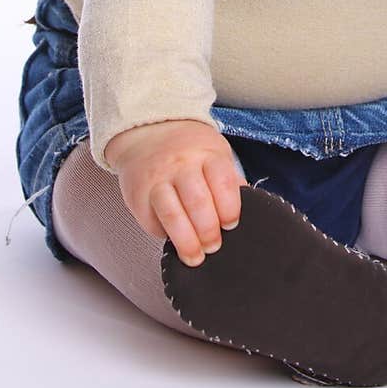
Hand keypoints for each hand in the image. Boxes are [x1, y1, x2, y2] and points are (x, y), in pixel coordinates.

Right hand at [104, 119, 248, 266]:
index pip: (223, 184)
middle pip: (199, 203)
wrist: (146, 131)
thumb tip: (249, 207)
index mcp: (207, 153)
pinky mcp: (137, 196)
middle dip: (209, 231)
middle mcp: (181, 165)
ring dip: (187, 242)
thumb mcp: (215, 151)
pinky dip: (164, 235)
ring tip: (195, 256)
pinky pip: (152, 222)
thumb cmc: (187, 147)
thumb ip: (229, 179)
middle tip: (214, 245)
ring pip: (173, 216)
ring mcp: (157, 180)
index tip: (231, 225)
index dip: (230, 210)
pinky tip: (174, 239)